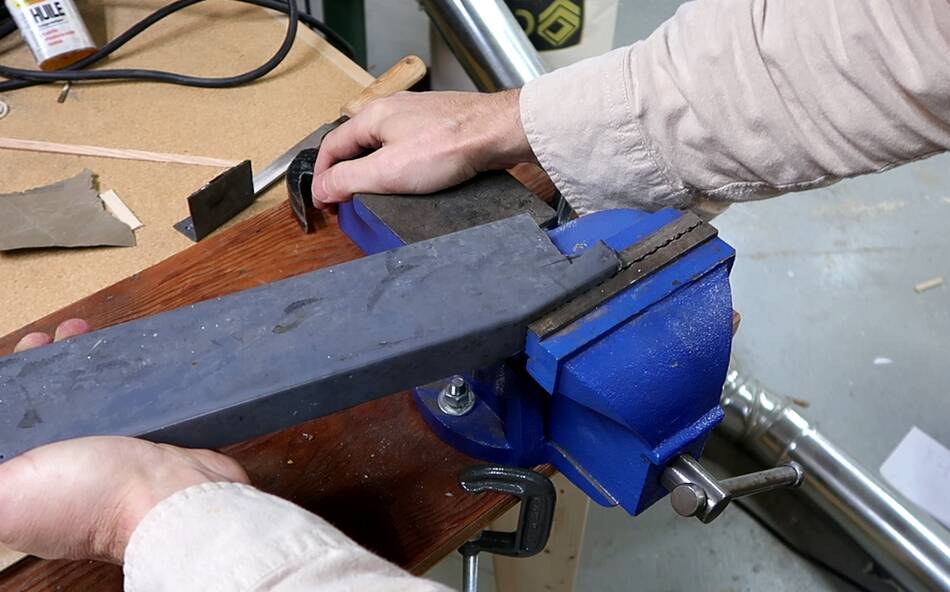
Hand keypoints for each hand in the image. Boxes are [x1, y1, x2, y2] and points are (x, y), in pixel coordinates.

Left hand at [3, 320, 250, 563]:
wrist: (171, 498)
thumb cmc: (90, 500)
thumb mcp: (6, 494)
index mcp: (22, 484)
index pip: (4, 426)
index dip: (5, 388)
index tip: (9, 360)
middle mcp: (62, 468)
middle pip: (40, 406)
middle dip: (36, 367)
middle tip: (45, 339)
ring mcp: (105, 450)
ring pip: (83, 396)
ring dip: (77, 362)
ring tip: (80, 333)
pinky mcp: (141, 437)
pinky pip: (123, 397)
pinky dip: (118, 373)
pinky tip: (119, 354)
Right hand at [311, 89, 535, 207]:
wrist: (497, 133)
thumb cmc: (449, 145)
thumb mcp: (388, 171)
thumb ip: (349, 179)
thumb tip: (322, 188)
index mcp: (372, 116)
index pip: (331, 147)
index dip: (322, 177)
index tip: (324, 201)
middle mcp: (392, 111)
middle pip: (356, 144)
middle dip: (346, 173)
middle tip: (345, 200)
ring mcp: (417, 117)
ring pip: (382, 145)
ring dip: (372, 170)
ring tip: (373, 193)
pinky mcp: (439, 127)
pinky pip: (408, 147)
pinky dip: (398, 166)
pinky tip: (408, 180)